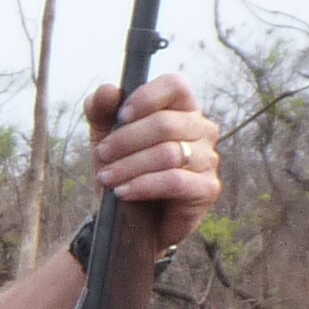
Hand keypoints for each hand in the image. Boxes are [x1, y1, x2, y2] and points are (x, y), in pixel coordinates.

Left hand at [83, 73, 221, 254]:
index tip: (121, 116)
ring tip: (106, 178)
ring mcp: (208, 159)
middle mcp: (201, 130)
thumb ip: (101, 112)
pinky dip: (143, 185)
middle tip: (102, 155)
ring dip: (129, 166)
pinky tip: (122, 192)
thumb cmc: (123, 172)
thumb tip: (107, 90)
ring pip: (168, 153)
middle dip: (126, 140)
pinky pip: (175, 181)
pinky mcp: (207, 189)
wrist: (128, 222)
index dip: (146, 97)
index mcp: (181, 110)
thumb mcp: (104, 139)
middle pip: (166, 123)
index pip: (175, 86)